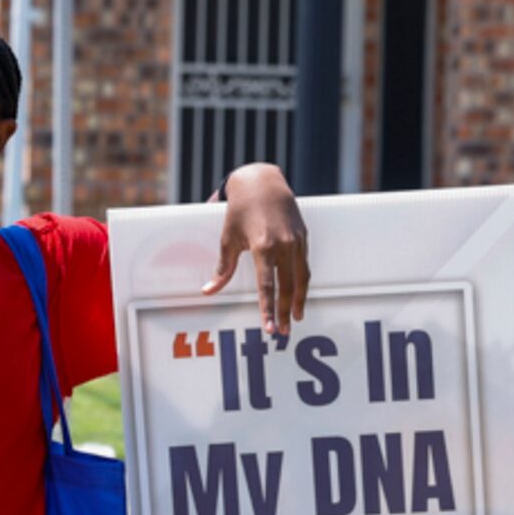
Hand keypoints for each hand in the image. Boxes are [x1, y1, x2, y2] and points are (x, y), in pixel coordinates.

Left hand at [203, 163, 309, 331]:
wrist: (263, 182)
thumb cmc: (241, 209)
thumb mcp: (228, 238)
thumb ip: (223, 268)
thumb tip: (209, 291)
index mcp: (264, 246)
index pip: (267, 286)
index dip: (268, 310)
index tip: (269, 328)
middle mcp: (284, 245)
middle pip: (288, 287)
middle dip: (284, 312)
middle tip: (282, 332)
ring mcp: (297, 241)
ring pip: (301, 278)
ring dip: (298, 301)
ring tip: (295, 318)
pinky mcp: (304, 237)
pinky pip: (304, 265)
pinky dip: (302, 283)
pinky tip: (299, 295)